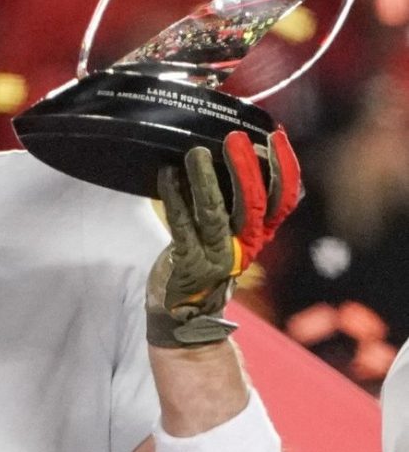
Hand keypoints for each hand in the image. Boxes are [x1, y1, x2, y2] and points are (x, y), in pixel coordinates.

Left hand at [147, 128, 300, 347]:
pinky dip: (174, 197)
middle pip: (251, 203)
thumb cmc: (207, 263)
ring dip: (205, 179)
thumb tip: (237, 157)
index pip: (282, 200)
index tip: (277, 138)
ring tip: (197, 152)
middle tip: (235, 139)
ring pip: (214, 212)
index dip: (283, 169)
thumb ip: (238, 206)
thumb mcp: (233, 237)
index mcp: (260, 235)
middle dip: (245, 168)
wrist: (184, 312)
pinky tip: (167, 174)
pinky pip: (180, 225)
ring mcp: (216, 255)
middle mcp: (244, 245)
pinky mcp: (188, 261)